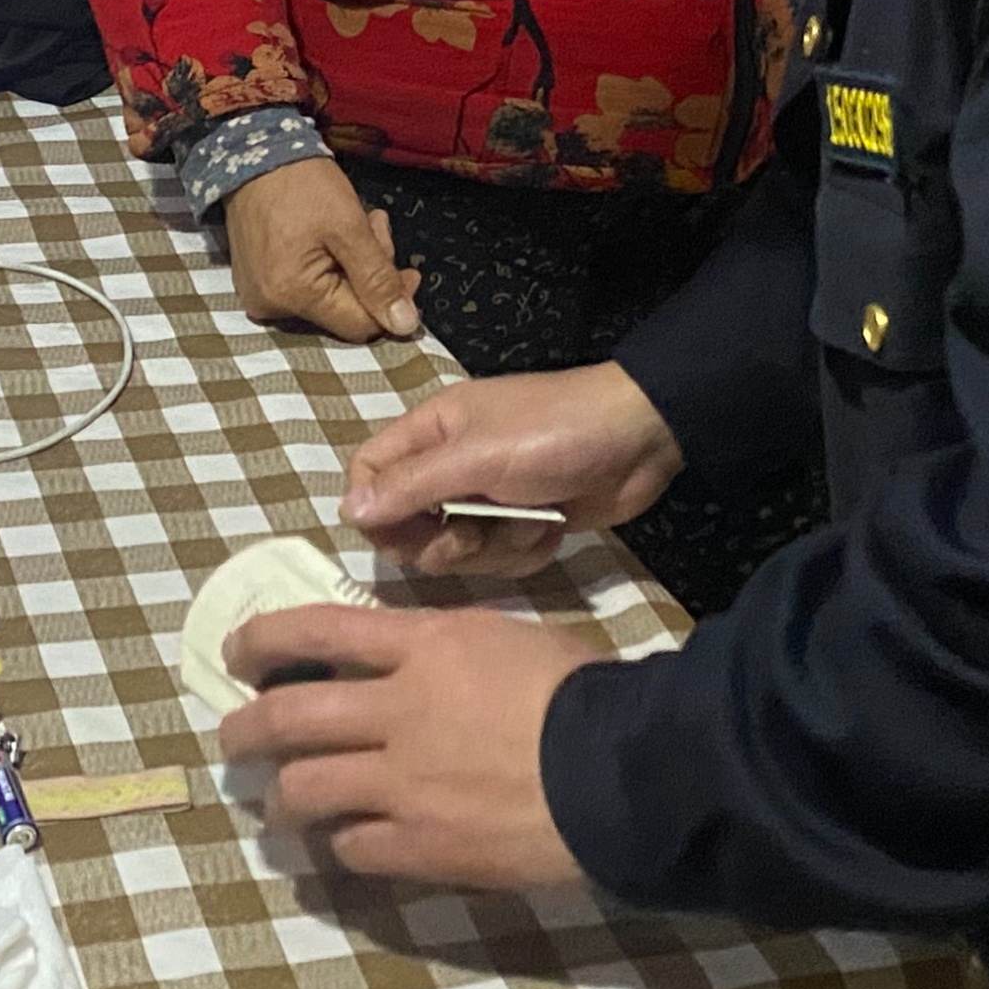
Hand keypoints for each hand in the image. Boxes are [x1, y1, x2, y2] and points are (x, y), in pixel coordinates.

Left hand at [217, 604, 592, 885]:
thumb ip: (444, 651)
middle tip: (235, 738)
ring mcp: (401, 785)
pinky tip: (343, 844)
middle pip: (286, 717)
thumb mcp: (507, 639)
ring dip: (279, 796)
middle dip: (245, 728)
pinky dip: (338, 845)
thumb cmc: (582, 691)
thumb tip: (404, 665)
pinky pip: (350, 848)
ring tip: (278, 804)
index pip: (315, 629)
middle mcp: (396, 712)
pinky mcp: (419, 847)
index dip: (262, 639)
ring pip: (303, 789)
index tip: (237, 653)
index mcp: (423, 647)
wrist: (620, 771)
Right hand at [223, 158, 423, 342]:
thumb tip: (405, 326)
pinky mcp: (256, 282)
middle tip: (377, 227)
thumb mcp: (349, 226)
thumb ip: (377, 279)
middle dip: (371, 273)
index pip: (360, 324)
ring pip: (330, 296)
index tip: (410, 271)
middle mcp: (271, 306)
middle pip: (345, 309)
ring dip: (353, 264)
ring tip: (360, 222)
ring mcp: (260, 295)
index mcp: (293, 295)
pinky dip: (329, 262)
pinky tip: (335, 232)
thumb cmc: (302, 184)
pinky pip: (307, 286)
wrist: (252, 153)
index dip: (391, 301)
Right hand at [341, 362, 679, 578]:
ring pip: (456, 549)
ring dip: (493, 546)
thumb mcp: (477, 456)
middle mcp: (452, 464)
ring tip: (532, 519)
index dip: (377, 510)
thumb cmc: (554, 433)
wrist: (642, 440)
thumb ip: (413, 485)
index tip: (403, 533)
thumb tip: (347, 510)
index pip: (371, 474)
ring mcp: (489, 497)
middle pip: (410, 525)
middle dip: (443, 542)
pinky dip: (525, 549)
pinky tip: (553, 528)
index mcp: (432, 432)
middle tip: (474, 533)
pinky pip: (499, 557)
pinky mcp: (524, 522)